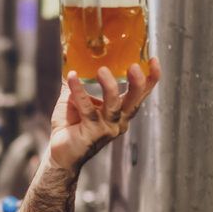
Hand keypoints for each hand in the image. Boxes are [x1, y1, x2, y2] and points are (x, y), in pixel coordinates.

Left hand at [48, 58, 159, 172]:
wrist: (59, 153)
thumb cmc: (70, 126)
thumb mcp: (77, 99)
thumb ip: (79, 82)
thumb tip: (72, 58)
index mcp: (121, 113)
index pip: (140, 95)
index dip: (150, 79)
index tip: (153, 60)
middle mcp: (118, 122)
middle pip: (134, 102)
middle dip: (138, 83)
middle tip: (134, 66)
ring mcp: (106, 129)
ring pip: (113, 106)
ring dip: (110, 87)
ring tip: (102, 70)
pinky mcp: (91, 134)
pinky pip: (87, 110)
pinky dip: (79, 92)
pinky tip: (72, 77)